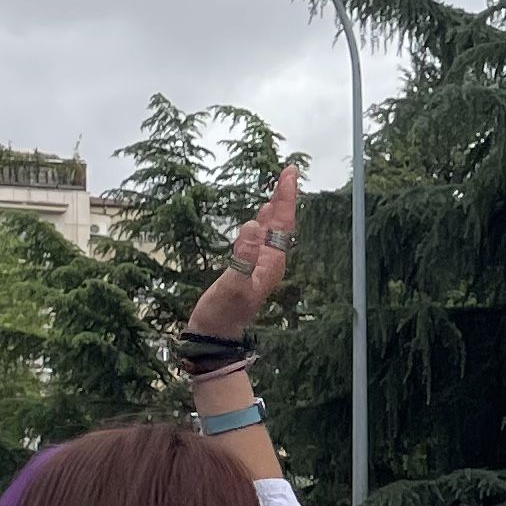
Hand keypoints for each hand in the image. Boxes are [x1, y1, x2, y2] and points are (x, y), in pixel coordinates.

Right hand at [188, 160, 306, 340]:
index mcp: (271, 263)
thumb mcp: (231, 286)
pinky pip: (261, 239)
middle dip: (286, 197)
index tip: (289, 175)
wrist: (214, 335)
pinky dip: (263, 222)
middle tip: (290, 170)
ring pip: (273, 230)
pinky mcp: (248, 267)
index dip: (286, 198)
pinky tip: (262, 215)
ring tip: (281, 186)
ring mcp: (260, 264)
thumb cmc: (222, 314)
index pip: (283, 224)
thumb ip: (242, 258)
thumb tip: (252, 227)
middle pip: (282, 223)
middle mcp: (270, 262)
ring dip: (277, 207)